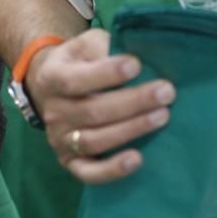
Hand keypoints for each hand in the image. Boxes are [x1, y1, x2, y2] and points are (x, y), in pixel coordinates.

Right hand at [25, 28, 174, 184]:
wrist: (50, 87)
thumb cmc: (78, 62)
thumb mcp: (85, 45)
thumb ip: (104, 46)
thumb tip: (137, 51)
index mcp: (52, 78)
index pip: (76, 80)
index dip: (106, 74)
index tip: (136, 65)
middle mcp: (52, 111)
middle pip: (92, 111)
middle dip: (133, 102)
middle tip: (166, 92)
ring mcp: (59, 139)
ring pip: (94, 140)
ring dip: (131, 130)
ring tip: (162, 117)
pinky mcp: (69, 161)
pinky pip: (88, 172)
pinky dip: (112, 170)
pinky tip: (137, 159)